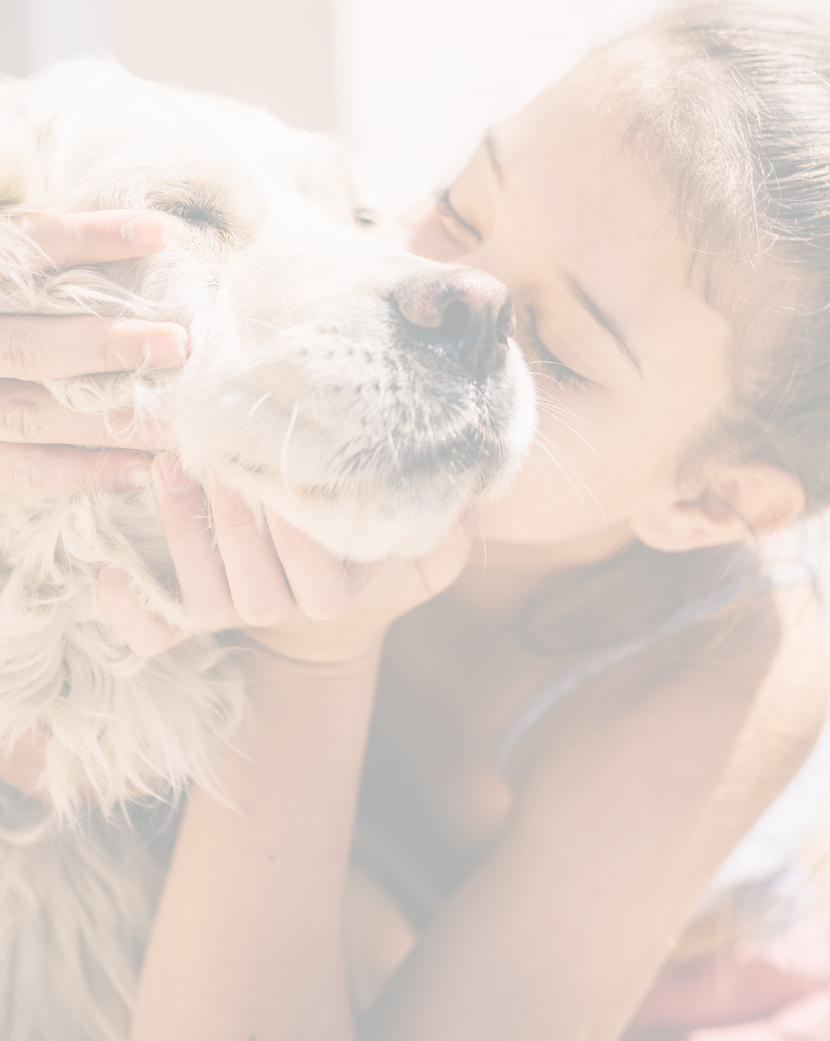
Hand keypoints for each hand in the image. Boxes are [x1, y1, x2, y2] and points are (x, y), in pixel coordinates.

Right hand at [0, 211, 185, 491]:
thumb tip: (158, 234)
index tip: (158, 232)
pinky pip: (24, 466)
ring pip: (31, 412)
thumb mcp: (16, 267)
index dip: (87, 238)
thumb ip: (60, 259)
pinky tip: (139, 469)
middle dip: (106, 346)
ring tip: (176, 422)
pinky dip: (82, 471)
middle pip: (30, 346)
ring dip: (107, 420)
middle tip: (180, 343)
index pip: (22, 247)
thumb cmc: (11, 300)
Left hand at [98, 453, 474, 661]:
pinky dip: (129, 608)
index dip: (295, 526)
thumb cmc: (366, 561)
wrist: (319, 618)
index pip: (316, 569)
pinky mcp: (188, 622)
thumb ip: (447, 533)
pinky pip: (153, 634)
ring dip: (181, 533)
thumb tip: (466, 498)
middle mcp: (283, 611)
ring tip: (169, 466)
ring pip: (202, 597)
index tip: (282, 468)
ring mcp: (233, 618)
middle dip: (229, 516)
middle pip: (251, 581)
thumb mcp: (420, 555)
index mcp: (334, 594)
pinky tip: (110, 567)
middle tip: (213, 448)